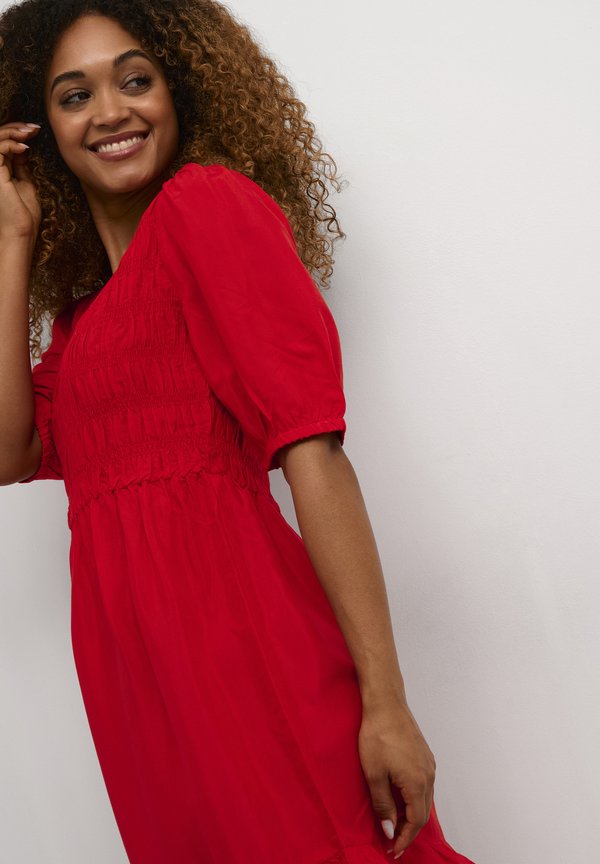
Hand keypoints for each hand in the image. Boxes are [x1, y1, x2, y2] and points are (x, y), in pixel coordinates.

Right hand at [0, 121, 41, 242]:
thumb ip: (21, 166)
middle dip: (17, 127)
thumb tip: (24, 149)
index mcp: (0, 169)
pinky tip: (26, 147)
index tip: (36, 131)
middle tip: (35, 128)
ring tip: (31, 132)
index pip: (5, 142)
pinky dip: (11, 143)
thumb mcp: (26, 183)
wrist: (21, 230)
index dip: (18, 133)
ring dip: (14, 131)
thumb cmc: (24, 213)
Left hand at [358, 698, 435, 857]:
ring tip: (396, 824)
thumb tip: (390, 829)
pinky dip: (415, 799)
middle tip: (394, 843)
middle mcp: (429, 776)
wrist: (386, 704)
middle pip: (423, 813)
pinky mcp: (425, 755)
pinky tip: (402, 799)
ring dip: (412, 815)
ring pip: (425, 799)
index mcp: (417, 783)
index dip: (405, 839)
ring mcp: (429, 764)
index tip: (394, 851)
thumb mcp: (374, 774)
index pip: (416, 822)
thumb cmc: (378, 736)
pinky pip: (424, 785)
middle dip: (409, 831)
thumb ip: (383, 804)